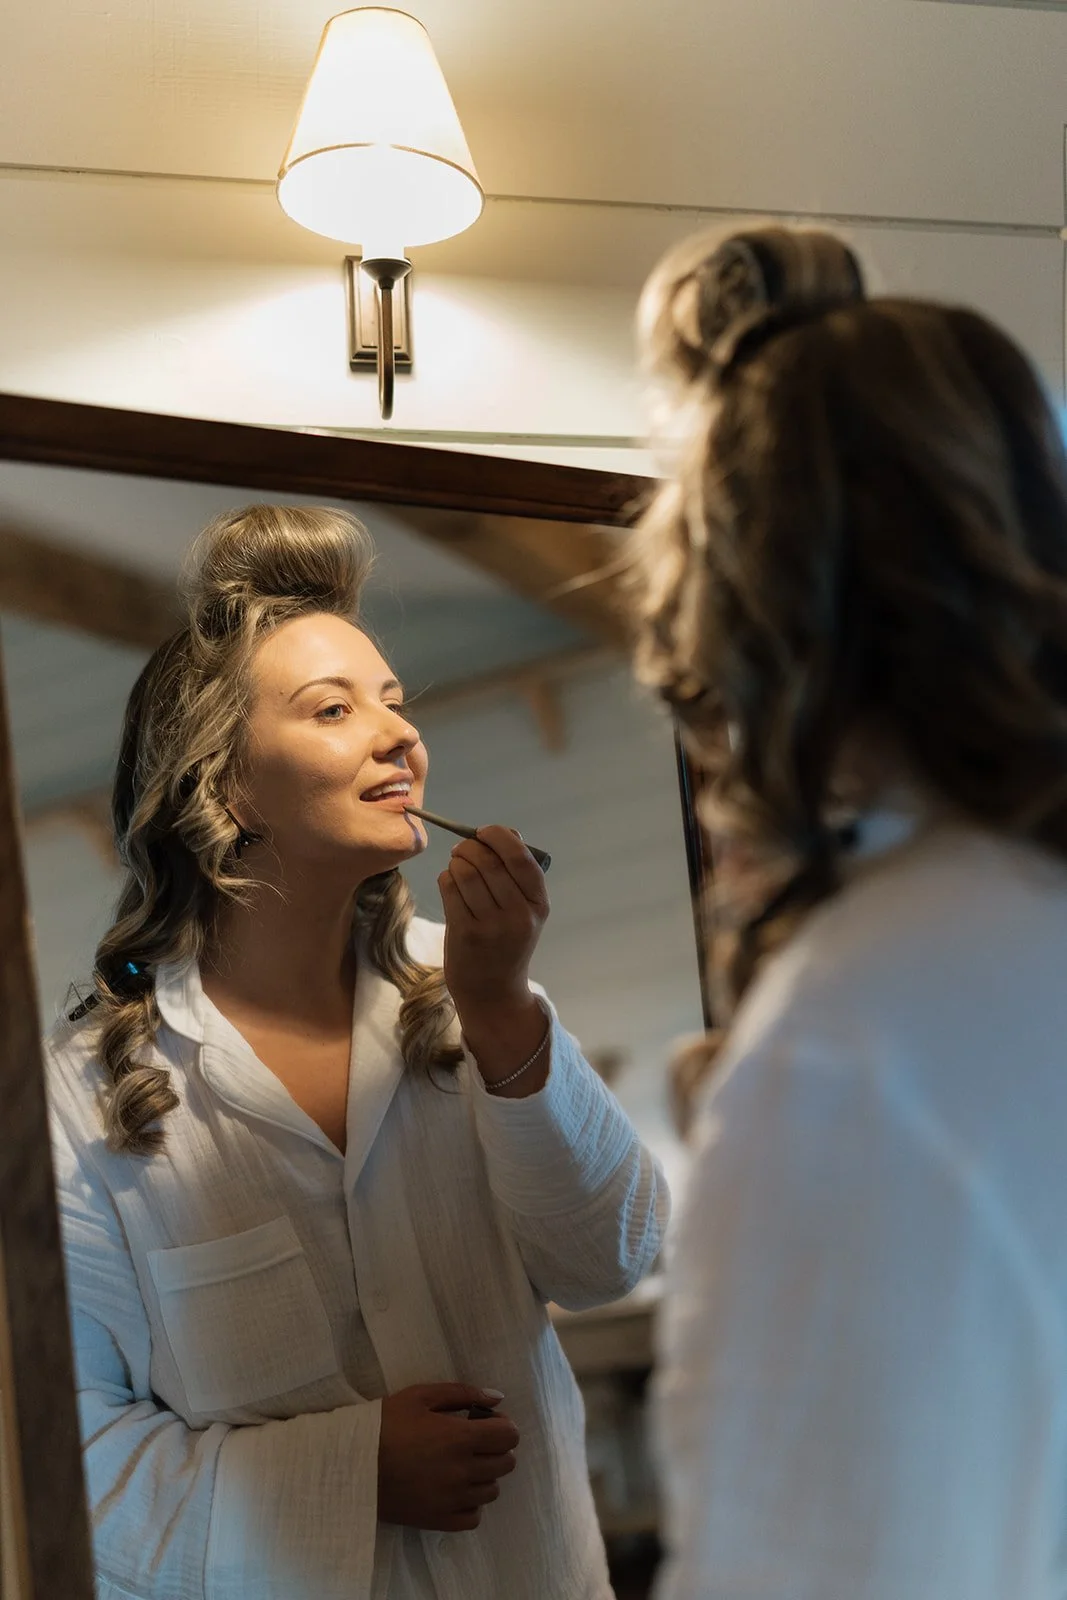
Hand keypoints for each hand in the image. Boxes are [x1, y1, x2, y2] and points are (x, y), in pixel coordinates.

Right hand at [377, 1383, 519, 1531]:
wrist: (352, 1464)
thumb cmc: (386, 1424)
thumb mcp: (421, 1396)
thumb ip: (463, 1393)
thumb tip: (497, 1397)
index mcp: (459, 1437)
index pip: (509, 1437)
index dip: (504, 1427)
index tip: (487, 1423)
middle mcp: (462, 1471)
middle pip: (506, 1464)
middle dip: (496, 1449)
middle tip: (475, 1441)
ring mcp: (452, 1499)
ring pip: (492, 1491)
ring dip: (485, 1475)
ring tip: (462, 1464)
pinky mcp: (439, 1520)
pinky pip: (474, 1517)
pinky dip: (471, 1503)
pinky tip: (456, 1490)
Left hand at [438, 826, 548, 1012]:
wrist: (493, 992)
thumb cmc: (506, 942)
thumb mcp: (525, 911)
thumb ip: (517, 874)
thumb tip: (503, 832)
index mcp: (538, 904)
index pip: (520, 857)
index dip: (499, 836)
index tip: (484, 832)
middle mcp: (518, 915)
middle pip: (487, 861)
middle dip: (469, 847)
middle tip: (462, 849)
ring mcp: (491, 926)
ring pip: (465, 872)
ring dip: (456, 863)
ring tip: (457, 868)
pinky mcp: (465, 933)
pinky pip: (449, 888)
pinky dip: (446, 879)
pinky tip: (451, 886)